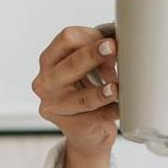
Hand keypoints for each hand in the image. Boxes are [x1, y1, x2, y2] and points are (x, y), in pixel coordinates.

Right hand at [32, 25, 119, 156]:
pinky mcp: (71, 126)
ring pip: (83, 97)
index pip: (67, 40)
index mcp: (48, 61)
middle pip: (71, 64)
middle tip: (113, 49)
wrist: (86, 131)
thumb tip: (117, 42)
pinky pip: (97, 117)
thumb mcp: (87, 69)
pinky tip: (121, 108)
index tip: (110, 39)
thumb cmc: (86, 92)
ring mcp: (55, 106)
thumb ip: (96, 54)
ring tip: (116, 88)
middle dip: (94, 55)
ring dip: (103, 92)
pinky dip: (112, 111)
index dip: (91, 36)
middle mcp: (45, 83)